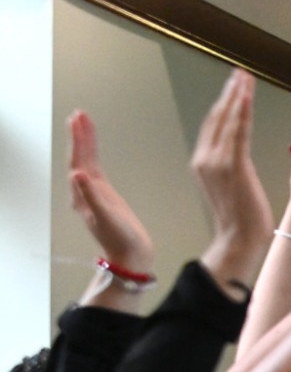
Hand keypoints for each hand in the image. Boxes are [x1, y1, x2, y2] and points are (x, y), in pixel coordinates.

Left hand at [67, 111, 152, 272]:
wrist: (131, 257)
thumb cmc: (121, 240)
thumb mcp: (107, 218)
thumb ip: (91, 196)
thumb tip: (76, 174)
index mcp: (81, 195)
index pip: (77, 161)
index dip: (78, 141)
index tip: (79, 120)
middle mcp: (84, 192)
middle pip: (79, 158)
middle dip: (80, 136)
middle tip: (80, 114)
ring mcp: (93, 193)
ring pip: (87, 161)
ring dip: (86, 142)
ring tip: (85, 123)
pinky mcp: (105, 196)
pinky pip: (96, 169)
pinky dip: (94, 155)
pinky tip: (94, 149)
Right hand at [191, 70, 273, 293]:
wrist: (239, 238)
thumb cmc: (241, 217)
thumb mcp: (229, 185)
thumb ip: (227, 164)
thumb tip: (232, 151)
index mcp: (203, 162)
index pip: (213, 126)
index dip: (223, 104)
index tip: (233, 87)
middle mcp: (204, 158)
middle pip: (217, 118)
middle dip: (229, 94)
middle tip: (240, 74)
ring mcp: (215, 161)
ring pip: (226, 121)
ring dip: (236, 96)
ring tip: (244, 78)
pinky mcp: (231, 166)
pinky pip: (237, 132)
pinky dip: (242, 112)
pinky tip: (246, 96)